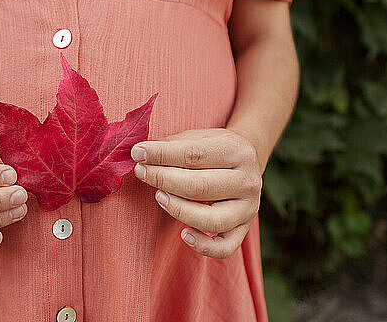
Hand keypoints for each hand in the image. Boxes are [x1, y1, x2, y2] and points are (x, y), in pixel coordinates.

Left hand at [131, 128, 262, 258]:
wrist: (246, 162)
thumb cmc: (213, 149)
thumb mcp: (197, 137)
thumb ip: (171, 144)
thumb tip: (139, 152)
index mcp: (238, 151)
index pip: (194, 154)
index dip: (162, 154)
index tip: (137, 152)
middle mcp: (248, 181)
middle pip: (200, 187)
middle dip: (163, 179)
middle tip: (141, 172)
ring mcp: (249, 208)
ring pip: (211, 220)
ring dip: (178, 210)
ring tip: (159, 196)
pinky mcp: (244, 229)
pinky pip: (225, 247)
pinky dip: (203, 246)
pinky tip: (183, 234)